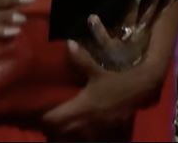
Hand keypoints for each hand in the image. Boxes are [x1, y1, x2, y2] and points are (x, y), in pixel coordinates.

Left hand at [42, 0, 175, 139]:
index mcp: (82, 106)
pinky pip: (85, 135)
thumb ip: (81, 59)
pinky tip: (78, 124)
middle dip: (51, 125)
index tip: (34, 110)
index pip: (54, 118)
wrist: (143, 88)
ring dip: (64, 129)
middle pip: (59, 130)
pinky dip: (78, 132)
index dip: (43, 116)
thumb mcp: (98, 69)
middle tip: (45, 115)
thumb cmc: (119, 79)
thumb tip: (67, 43)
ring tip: (59, 121)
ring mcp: (96, 128)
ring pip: (71, 135)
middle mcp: (86, 121)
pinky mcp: (105, 130)